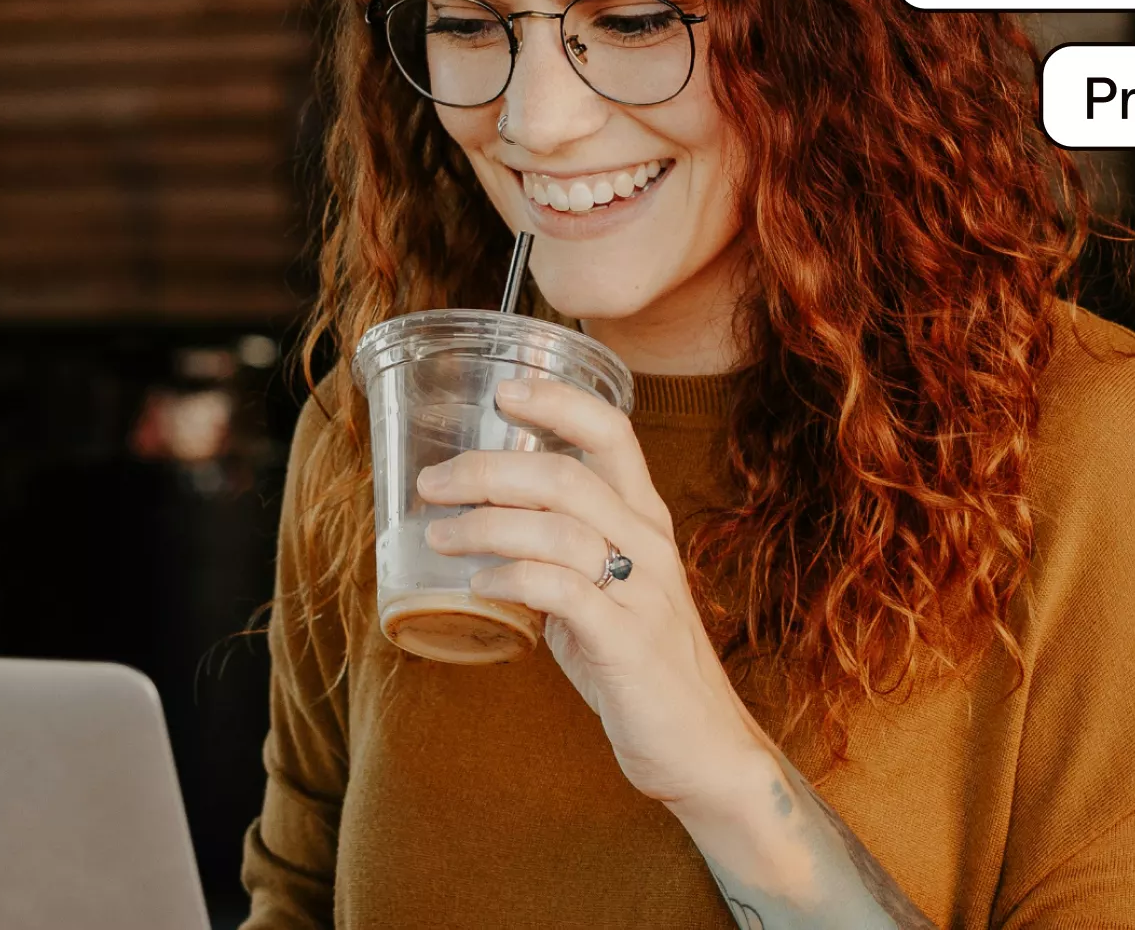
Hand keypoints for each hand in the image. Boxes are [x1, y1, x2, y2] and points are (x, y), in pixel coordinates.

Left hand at [419, 377, 780, 811]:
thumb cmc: (642, 662)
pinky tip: (478, 584)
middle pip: (565, 475)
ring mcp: (642, 591)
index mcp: (646, 518)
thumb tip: (484, 522)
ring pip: (557, 527)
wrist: (700, 743)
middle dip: (487, 469)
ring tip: (439, 534)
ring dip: (484, 524)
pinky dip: (511, 578)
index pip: (611, 431)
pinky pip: (561, 590)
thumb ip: (561, 552)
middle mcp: (649, 543)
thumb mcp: (608, 589)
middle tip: (434, 482)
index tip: (503, 391)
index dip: (557, 401)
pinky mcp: (627, 641)